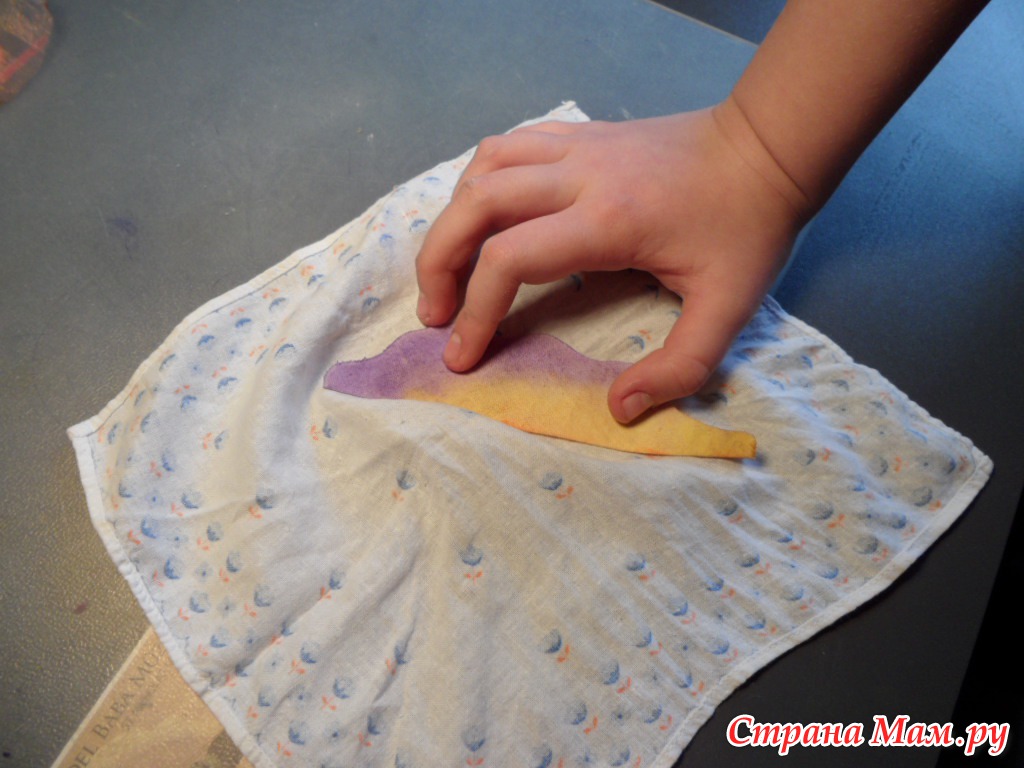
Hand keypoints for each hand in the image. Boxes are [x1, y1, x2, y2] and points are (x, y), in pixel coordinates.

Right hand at [415, 98, 809, 422]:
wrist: (768, 145)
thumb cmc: (749, 227)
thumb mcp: (728, 308)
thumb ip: (678, 368)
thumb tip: (620, 409)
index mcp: (607, 221)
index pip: (509, 260)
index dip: (476, 314)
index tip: (463, 357)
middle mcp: (578, 176)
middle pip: (475, 206)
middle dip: (439, 264)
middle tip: (435, 314)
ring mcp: (576, 147)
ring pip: (482, 168)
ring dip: (453, 219)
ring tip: (450, 268)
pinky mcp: (580, 135)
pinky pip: (508, 146)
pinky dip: (480, 180)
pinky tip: (485, 215)